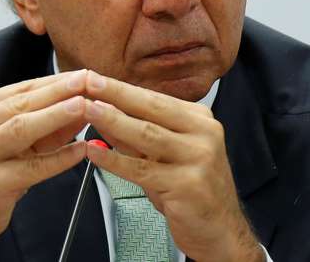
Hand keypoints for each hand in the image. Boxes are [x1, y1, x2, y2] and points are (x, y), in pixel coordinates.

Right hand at [0, 70, 88, 261]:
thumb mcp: (15, 144)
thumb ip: (47, 125)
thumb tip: (84, 105)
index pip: (22, 89)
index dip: (55, 81)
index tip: (83, 74)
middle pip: (22, 104)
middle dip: (58, 91)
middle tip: (86, 81)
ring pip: (22, 129)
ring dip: (56, 115)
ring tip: (82, 106)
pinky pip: (30, 167)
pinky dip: (58, 158)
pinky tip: (79, 151)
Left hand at [82, 71, 263, 261]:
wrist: (221, 230)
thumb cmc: (193, 192)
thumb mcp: (166, 157)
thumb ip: (137, 136)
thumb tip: (104, 115)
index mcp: (199, 121)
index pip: (155, 98)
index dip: (122, 88)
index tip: (95, 78)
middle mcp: (203, 134)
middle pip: (152, 108)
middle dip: (116, 94)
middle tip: (88, 83)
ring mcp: (198, 158)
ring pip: (147, 134)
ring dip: (113, 120)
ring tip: (88, 110)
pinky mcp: (188, 184)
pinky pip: (142, 169)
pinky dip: (115, 160)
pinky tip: (95, 152)